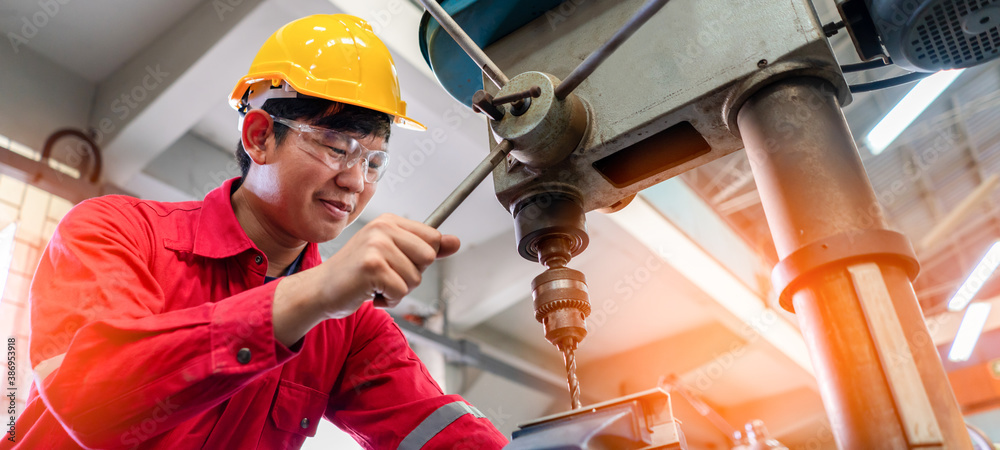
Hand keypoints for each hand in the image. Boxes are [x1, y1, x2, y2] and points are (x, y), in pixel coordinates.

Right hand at [315, 214, 459, 317]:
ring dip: (398, 290)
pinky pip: (401, 292)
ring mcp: (377, 246)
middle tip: (385, 275)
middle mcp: (383, 228)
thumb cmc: (356, 274)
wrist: (320, 290)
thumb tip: (456, 242)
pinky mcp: (372, 266)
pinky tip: (370, 292)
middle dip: (412, 275)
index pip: (433, 238)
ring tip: (375, 284)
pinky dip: (389, 300)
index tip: (399, 262)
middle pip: (429, 257)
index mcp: (389, 221)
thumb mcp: (393, 255)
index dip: (420, 259)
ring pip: (415, 278)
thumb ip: (426, 248)